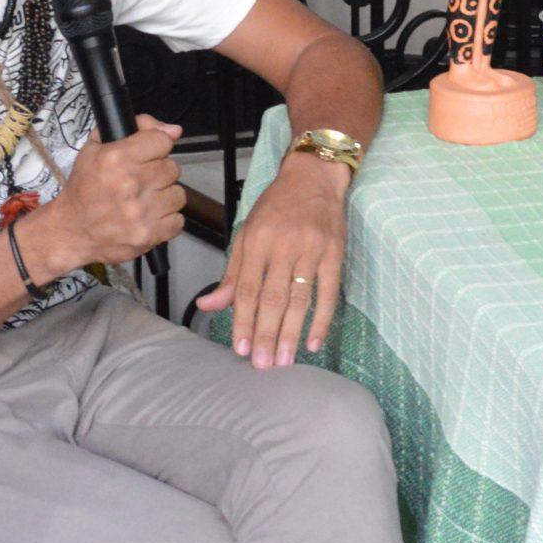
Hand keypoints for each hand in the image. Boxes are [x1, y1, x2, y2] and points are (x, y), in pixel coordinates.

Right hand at [28, 117, 185, 276]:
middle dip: (159, 173)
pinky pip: (177, 221)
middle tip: (142, 181)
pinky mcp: (148, 235)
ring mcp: (140, 212)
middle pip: (172, 168)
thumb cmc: (84, 189)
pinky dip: (166, 220)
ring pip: (178, 194)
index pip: (163, 141)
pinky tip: (149, 217)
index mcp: (116, 158)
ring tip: (145, 200)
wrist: (71, 230)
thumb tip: (173, 130)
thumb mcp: (97, 147)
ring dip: (164, 197)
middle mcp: (129, 184)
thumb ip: (138, 128)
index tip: (148, 156)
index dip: (156, 148)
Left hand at [194, 153, 348, 368]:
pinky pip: (329, 292)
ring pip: (300, 298)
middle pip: (273, 298)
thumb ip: (231, 274)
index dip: (242, 321)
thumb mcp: (247, 233)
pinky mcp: (335, 253)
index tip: (239, 349)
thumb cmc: (276, 207)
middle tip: (262, 364)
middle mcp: (283, 245)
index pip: (247, 289)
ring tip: (284, 360)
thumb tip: (207, 305)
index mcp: (257, 241)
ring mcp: (312, 250)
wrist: (313, 177)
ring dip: (291, 332)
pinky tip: (314, 342)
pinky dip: (322, 319)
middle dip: (266, 334)